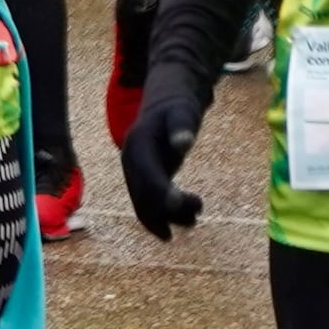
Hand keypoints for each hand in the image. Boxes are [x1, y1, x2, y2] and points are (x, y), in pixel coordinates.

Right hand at [121, 70, 206, 237]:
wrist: (164, 103)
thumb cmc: (177, 107)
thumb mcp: (182, 112)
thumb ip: (181, 127)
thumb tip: (184, 144)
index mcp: (138, 144)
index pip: (147, 173)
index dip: (161, 191)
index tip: (180, 203)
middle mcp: (130, 160)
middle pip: (142, 194)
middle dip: (166, 210)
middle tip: (197, 213)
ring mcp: (134, 171)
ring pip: (143, 204)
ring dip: (167, 217)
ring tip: (194, 218)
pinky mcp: (143, 177)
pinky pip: (146, 203)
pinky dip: (160, 217)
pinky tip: (178, 225)